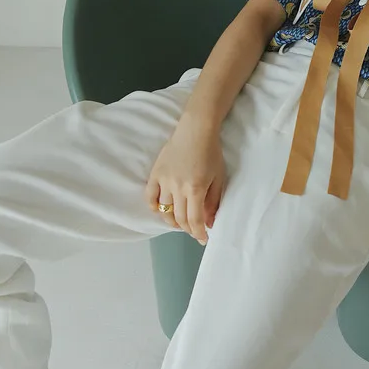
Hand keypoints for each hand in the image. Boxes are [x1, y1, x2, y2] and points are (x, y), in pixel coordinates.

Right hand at [145, 122, 226, 243]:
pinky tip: (162, 210)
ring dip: (172, 221)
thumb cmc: (211, 152)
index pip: (195, 220)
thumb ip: (214, 202)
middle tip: (194, 230)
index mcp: (196, 189)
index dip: (199, 233)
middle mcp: (178, 188)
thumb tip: (210, 223)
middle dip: (188, 229)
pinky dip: (154, 207)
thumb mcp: (219, 178)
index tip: (203, 239)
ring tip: (180, 223)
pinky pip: (150, 197)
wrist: (196, 129)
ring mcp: (164, 181)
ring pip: (164, 211)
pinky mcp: (155, 173)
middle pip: (179, 218)